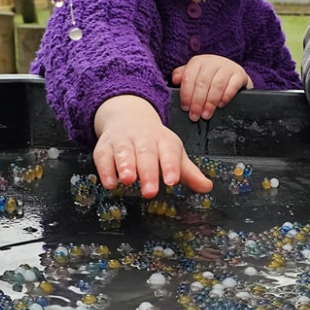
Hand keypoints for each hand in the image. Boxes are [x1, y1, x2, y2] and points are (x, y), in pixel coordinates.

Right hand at [92, 94, 212, 197]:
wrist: (128, 118)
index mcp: (164, 141)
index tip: (172, 180)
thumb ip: (189, 173)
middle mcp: (143, 139)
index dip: (171, 166)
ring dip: (125, 166)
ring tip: (128, 180)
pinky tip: (109, 183)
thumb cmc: (155, 144)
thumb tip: (206, 187)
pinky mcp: (105, 147)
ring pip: (124, 152)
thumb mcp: (174, 154)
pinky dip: (105, 169)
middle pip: (146, 154)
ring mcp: (123, 141)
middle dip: (148, 172)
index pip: (169, 152)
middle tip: (150, 191)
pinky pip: (103, 156)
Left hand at [171, 55, 251, 120]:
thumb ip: (184, 77)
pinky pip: (232, 86)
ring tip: (206, 115)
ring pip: (217, 85)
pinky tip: (221, 105)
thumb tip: (175, 80)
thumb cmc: (210, 78)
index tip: (186, 108)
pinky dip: (226, 96)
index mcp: (198, 62)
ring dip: (210, 102)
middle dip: (197, 101)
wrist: (234, 75)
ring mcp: (227, 67)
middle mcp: (212, 62)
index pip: (189, 77)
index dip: (186, 94)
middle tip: (195, 116)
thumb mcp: (196, 75)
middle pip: (202, 82)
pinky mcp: (239, 75)